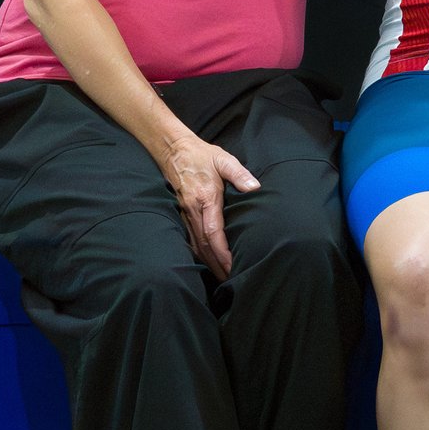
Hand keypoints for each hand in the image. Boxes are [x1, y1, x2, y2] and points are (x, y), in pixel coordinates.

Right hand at [158, 132, 259, 279]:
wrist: (173, 149)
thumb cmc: (201, 155)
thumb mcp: (223, 159)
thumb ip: (239, 174)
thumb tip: (255, 187)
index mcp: (205, 199)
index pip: (213, 232)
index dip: (223, 251)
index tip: (232, 264)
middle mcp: (193, 210)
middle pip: (204, 245)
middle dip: (217, 264)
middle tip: (231, 279)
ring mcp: (185, 213)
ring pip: (196, 245)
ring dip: (208, 262)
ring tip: (222, 276)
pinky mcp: (182, 213)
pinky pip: (190, 238)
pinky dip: (199, 253)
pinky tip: (207, 262)